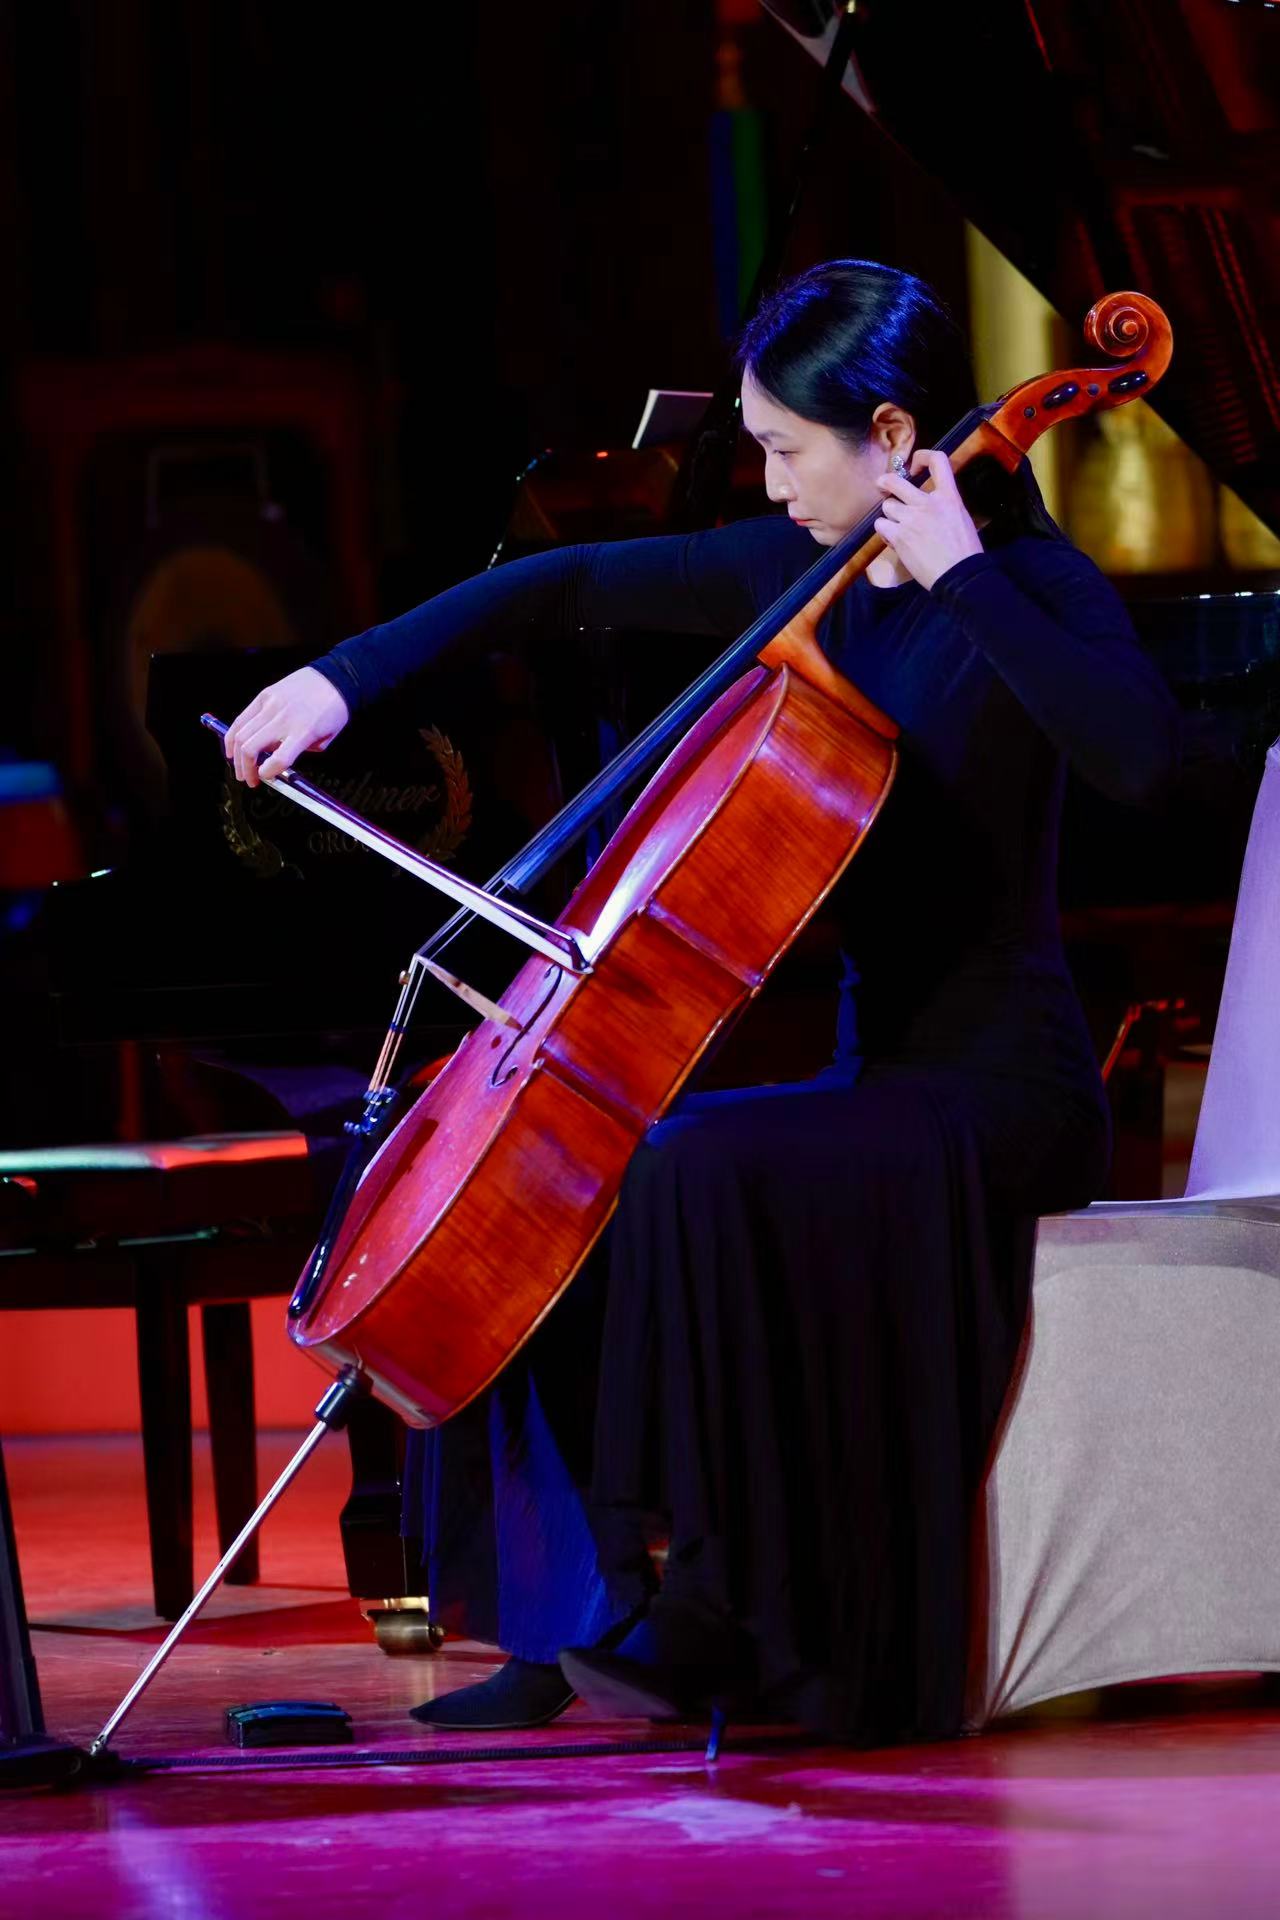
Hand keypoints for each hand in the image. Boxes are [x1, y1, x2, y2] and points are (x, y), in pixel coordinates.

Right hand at [223, 667, 350, 787]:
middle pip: (251, 748)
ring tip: (240, 768)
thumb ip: (301, 751)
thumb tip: (278, 759)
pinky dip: (232, 736)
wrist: (335, 677)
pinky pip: (241, 719)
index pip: (279, 759)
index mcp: (304, 731)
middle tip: (249, 780)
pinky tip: (231, 748)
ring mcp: (270, 705)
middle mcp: (284, 718)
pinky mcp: (264, 695)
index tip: (265, 778)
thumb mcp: (326, 738)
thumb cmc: (334, 709)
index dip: (267, 773)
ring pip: (241, 734)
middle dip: (246, 769)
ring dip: (236, 756)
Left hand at [873, 449, 982, 590]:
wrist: (960, 576)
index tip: (913, 466)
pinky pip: (880, 525)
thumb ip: (944, 505)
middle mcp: (928, 503)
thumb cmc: (965, 552)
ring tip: (898, 527)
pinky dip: (884, 532)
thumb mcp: (961, 518)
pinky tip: (893, 539)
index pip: (937, 460)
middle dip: (885, 482)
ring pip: (887, 506)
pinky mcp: (899, 537)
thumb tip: (928, 502)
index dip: (922, 456)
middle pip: (896, 482)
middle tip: (882, 485)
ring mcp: (912, 519)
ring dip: (890, 516)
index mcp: (949, 497)